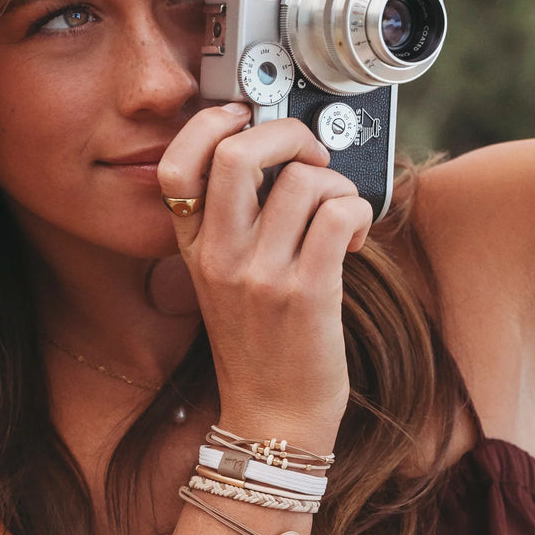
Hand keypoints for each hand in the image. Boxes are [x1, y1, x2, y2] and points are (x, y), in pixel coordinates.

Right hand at [158, 105, 371, 450]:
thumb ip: (231, 223)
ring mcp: (261, 275)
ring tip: (338, 212)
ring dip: (335, 183)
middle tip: (309, 155)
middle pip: (237, 153)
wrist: (274, 416)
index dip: (211, 125)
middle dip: (286, 133)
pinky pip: (339, 213)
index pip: (176, 165)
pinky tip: (352, 238)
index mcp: (195, 247)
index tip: (245, 118)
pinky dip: (358, 212)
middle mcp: (220, 256)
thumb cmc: (258, 344)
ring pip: (302, 180)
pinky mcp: (307, 292)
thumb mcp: (221, 280)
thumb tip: (276, 159)